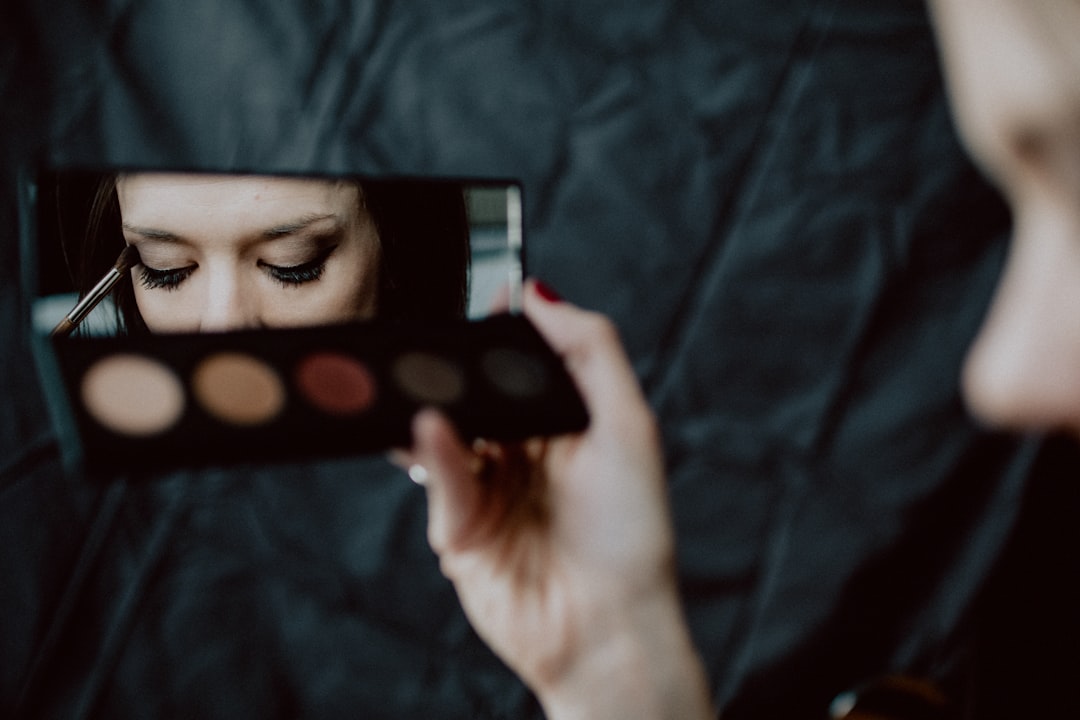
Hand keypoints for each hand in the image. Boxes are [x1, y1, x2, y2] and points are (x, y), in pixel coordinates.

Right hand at [400, 280, 712, 719]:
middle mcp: (524, 454)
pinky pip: (439, 475)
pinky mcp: (458, 527)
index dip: (502, 331)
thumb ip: (590, 350)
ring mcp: (488, 489)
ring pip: (447, 430)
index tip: (483, 294)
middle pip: (478, 393)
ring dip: (437, 403)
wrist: (607, 628)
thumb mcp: (628, 425)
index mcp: (566, 426)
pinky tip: (433, 426)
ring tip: (424, 380)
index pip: (522, 364)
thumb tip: (539, 293)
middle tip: (439, 338)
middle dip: (458, 367)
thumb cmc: (632, 535)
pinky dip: (433, 449)